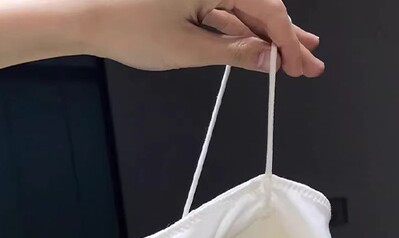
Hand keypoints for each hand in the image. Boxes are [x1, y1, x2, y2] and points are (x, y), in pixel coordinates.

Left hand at [0, 0, 322, 85]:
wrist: (89, 19)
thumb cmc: (130, 29)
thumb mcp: (188, 48)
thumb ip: (234, 53)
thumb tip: (267, 59)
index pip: (268, 12)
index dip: (289, 43)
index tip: (304, 67)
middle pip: (262, 9)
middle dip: (285, 40)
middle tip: (308, 64)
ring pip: (246, 13)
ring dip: (267, 38)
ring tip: (291, 58)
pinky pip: (225, 15)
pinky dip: (241, 34)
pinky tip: (257, 49)